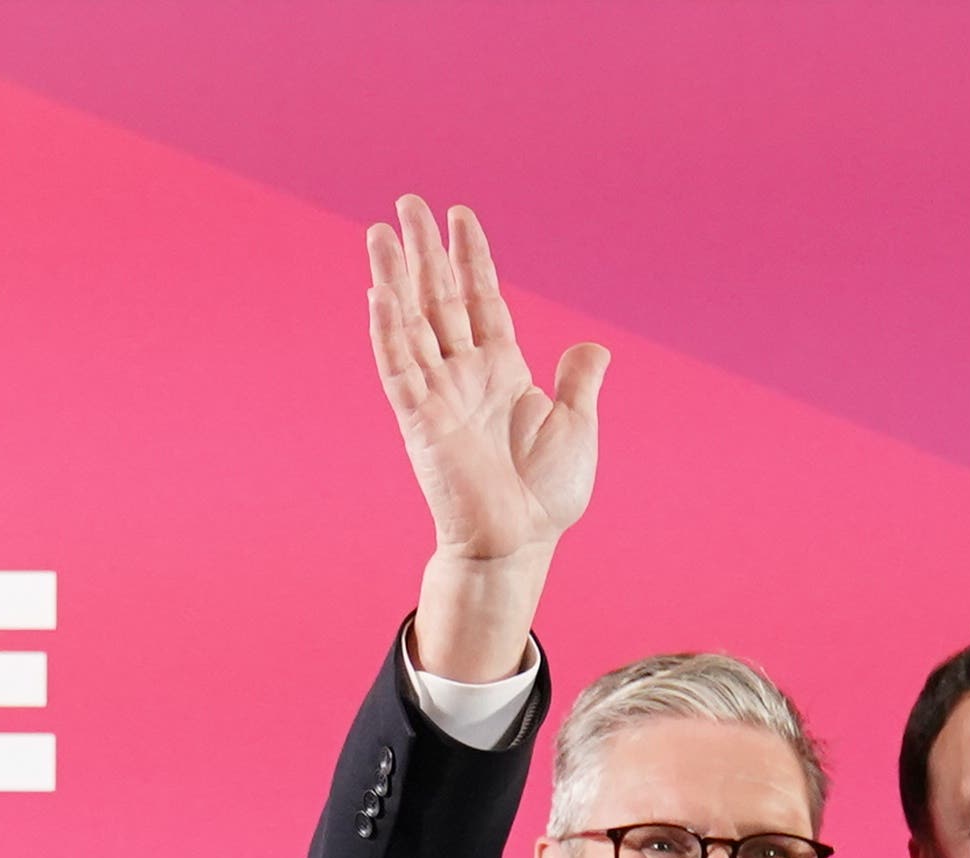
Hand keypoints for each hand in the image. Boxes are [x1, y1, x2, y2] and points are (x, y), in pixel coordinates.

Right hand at [369, 197, 606, 573]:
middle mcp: (464, 374)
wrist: (520, 543)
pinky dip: (387, 332)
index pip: (480, 298)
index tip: (460, 214)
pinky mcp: (420, 421)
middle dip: (424, 250)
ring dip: (394, 276)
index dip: (471, 256)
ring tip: (380, 231)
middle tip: (407, 202)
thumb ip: (578, 383)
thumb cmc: (546, 496)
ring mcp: (439, 394)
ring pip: (410, 322)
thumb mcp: (575, 426)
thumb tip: (592, 347)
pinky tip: (377, 293)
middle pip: (438, 298)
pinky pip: (399, 369)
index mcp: (501, 369)